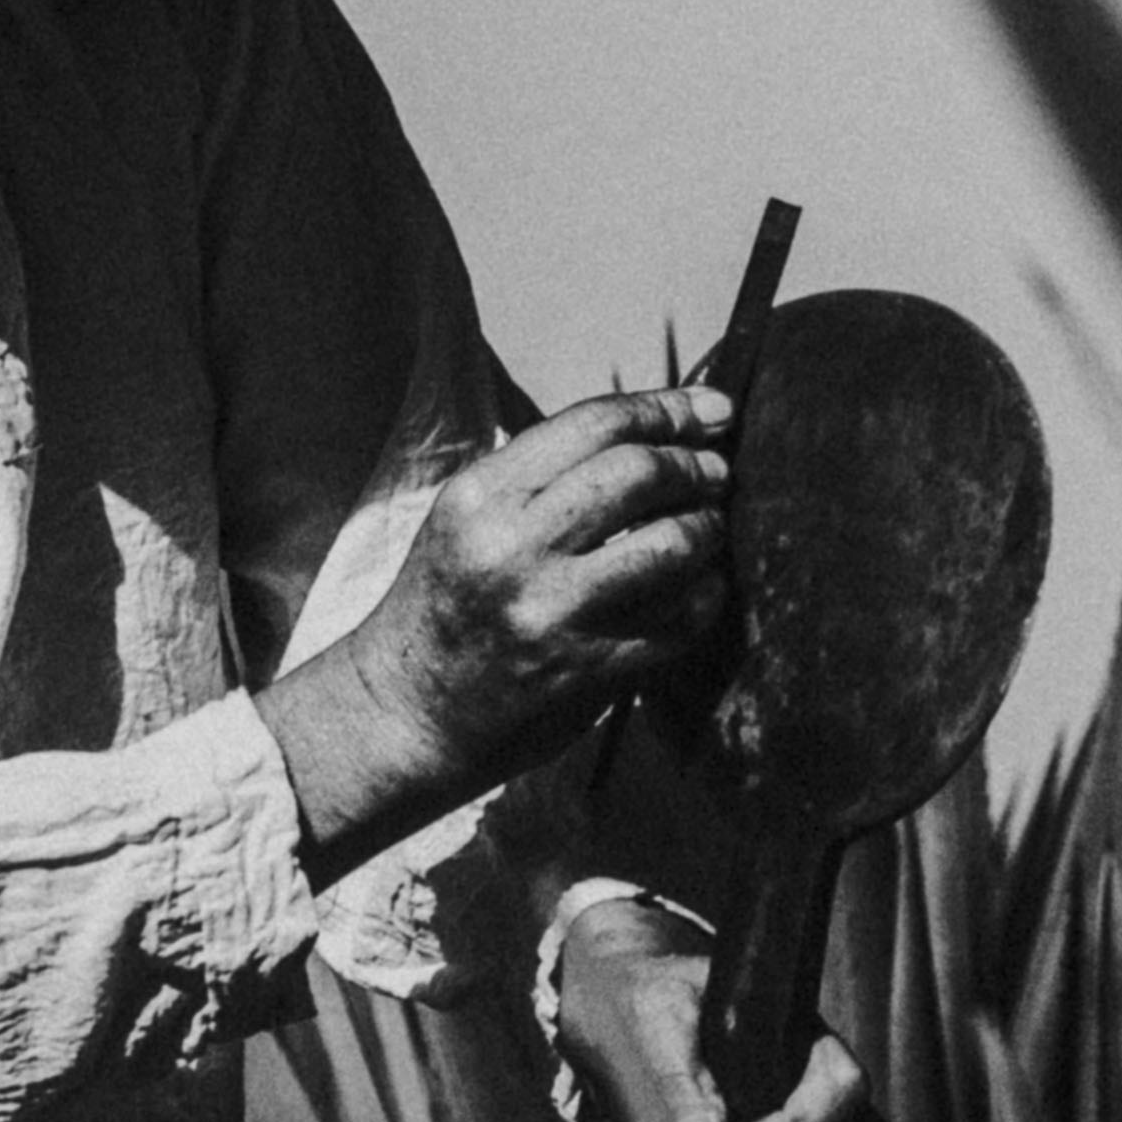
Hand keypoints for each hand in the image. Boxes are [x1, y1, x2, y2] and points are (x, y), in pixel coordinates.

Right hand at [268, 388, 723, 868]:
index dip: (666, 409)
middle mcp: (511, 546)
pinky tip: (703, 588)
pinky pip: (679, 619)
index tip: (711, 408)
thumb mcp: (470, 521)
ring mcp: (550, 611)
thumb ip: (546, 478)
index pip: (595, 423)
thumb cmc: (448, 606)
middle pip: (639, 472)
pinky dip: (707, 596)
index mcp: (481, 495)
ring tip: (710, 528)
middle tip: (717, 472)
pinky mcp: (584, 670)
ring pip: (670, 543)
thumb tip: (655, 434)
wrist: (404, 712)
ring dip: (708, 528)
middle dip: (695, 464)